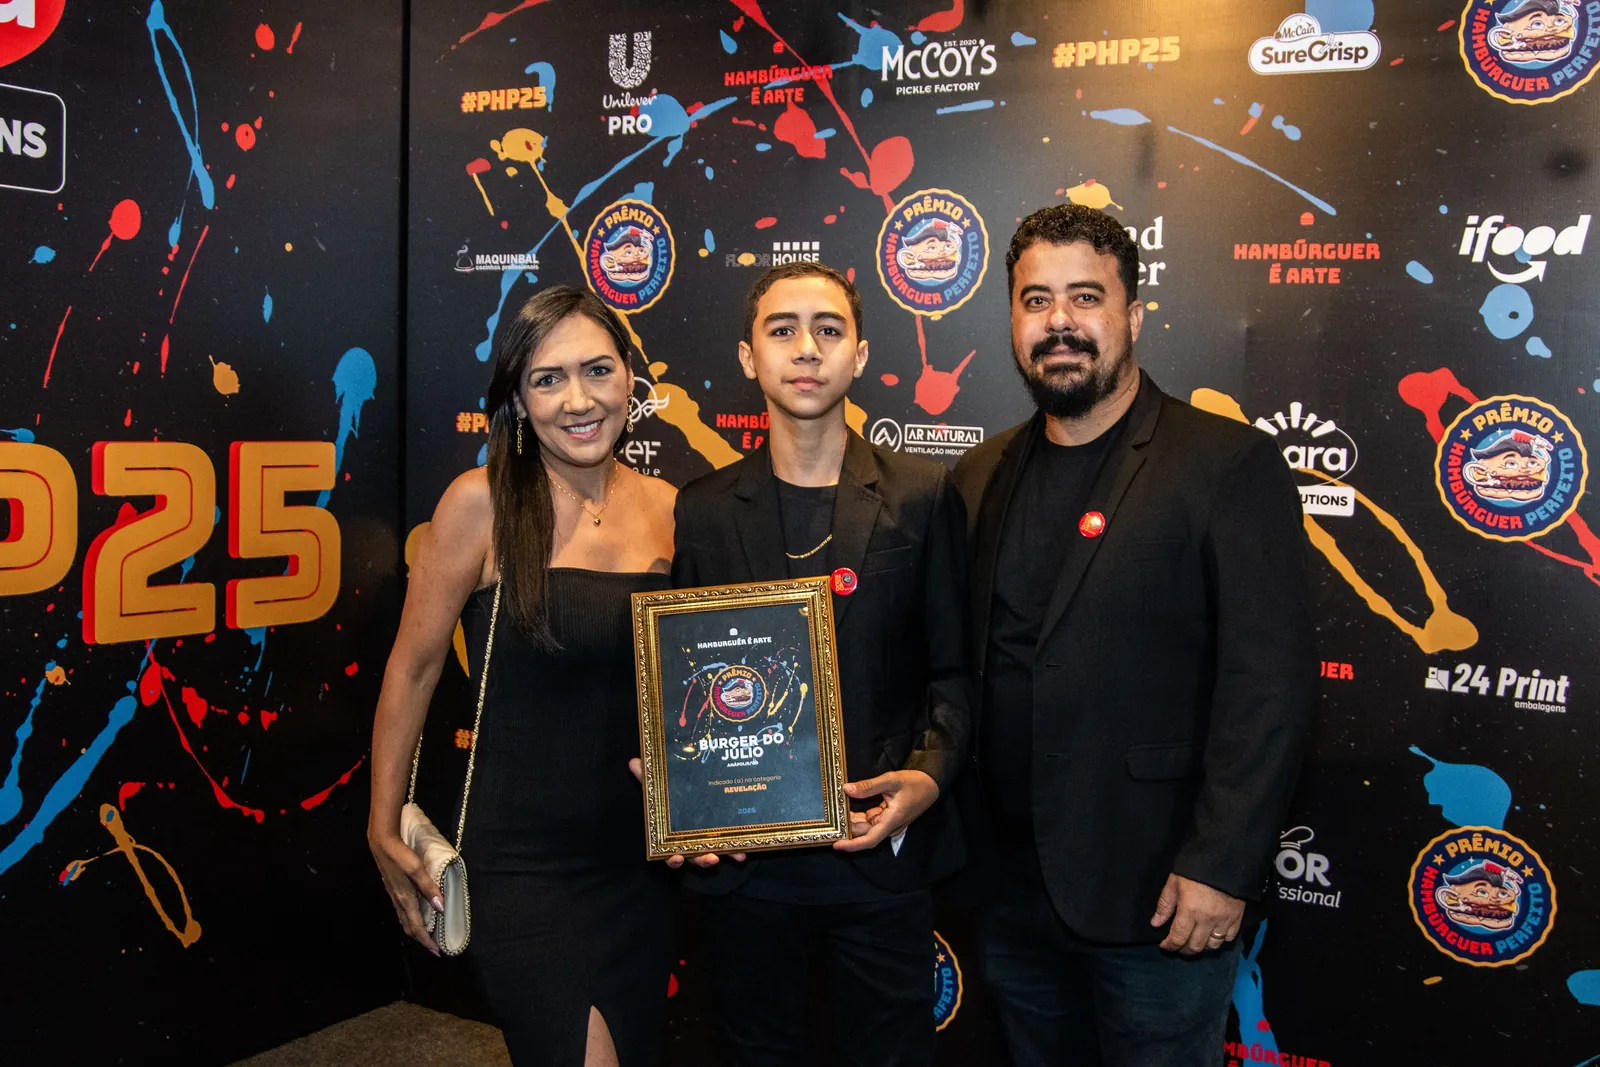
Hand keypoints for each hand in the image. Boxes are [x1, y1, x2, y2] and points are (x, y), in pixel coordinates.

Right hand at [369, 830, 442, 955]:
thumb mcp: (416, 869)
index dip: (426, 940)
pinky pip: (402, 911)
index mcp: (404, 899)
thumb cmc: (399, 855)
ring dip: (415, 930)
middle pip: (409, 927)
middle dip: (421, 939)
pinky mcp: (393, 889)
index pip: (416, 926)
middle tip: (433, 946)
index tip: (436, 951)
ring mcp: (394, 895)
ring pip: (404, 920)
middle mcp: (398, 901)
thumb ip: (429, 887)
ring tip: (426, 934)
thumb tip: (441, 907)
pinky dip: (410, 919)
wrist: (381, 843)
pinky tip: (415, 915)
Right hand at [628, 758, 744, 868]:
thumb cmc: (670, 793)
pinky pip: (730, 846)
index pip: (670, 852)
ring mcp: (708, 840)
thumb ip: (647, 777)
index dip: (672, 859)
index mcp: (673, 835)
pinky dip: (737, 849)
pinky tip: (745, 851)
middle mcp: (690, 842)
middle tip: (711, 858)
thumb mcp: (658, 786)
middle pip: (695, 857)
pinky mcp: (723, 835)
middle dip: (703, 860)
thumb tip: (634, 762)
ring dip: (727, 855)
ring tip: (738, 856)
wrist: (691, 787)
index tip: (676, 858)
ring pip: (716, 854)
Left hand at [833, 769, 939, 851]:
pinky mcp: (888, 817)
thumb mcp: (892, 780)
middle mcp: (889, 826)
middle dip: (847, 829)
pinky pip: (870, 820)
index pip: (869, 839)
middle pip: (864, 833)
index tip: (836, 844)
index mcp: (891, 821)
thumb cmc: (915, 783)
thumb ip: (869, 786)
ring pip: (866, 826)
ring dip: (852, 822)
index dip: (852, 845)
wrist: (931, 783)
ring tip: (835, 813)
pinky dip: (859, 816)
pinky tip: (847, 808)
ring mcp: (889, 822)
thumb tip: (847, 789)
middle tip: (829, 821)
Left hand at [1149, 872, 1245, 953]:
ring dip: (1202, 947)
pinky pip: (1229, 938)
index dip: (1170, 945)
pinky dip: (1220, 941)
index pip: (1178, 938)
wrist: (1225, 859)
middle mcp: (1207, 921)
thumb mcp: (1174, 883)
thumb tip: (1155, 924)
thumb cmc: (1195, 870)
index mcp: (1190, 912)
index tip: (1165, 946)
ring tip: (1194, 941)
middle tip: (1178, 946)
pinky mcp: (1237, 918)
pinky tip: (1213, 935)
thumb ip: (1165, 905)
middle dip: (1184, 949)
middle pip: (1195, 946)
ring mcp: (1224, 921)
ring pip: (1213, 946)